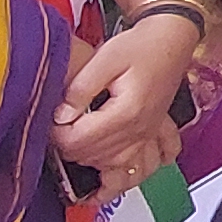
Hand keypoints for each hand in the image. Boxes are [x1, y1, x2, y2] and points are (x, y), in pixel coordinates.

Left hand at [54, 12, 196, 183]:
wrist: (171, 40)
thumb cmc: (141, 46)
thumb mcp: (104, 58)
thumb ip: (80, 89)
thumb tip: (61, 115)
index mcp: (126, 112)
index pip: (79, 141)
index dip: (57, 134)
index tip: (50, 120)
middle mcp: (139, 130)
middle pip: (93, 158)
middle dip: (69, 148)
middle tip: (57, 130)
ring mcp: (147, 136)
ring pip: (116, 170)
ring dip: (92, 166)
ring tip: (75, 159)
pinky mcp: (151, 135)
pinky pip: (141, 168)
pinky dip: (123, 178)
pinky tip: (109, 180)